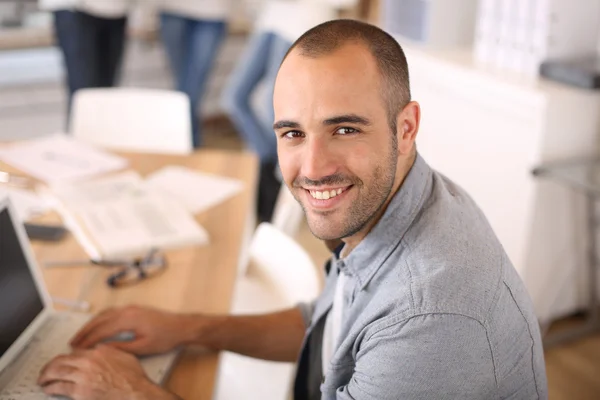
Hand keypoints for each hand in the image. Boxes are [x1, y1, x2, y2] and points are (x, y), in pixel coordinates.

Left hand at [38, 345, 176, 399]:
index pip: (75, 352)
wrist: (135, 392)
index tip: (63, 361)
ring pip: (57, 372)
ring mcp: (83, 376)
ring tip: (42, 379)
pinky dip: (51, 388)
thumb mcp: (125, 356)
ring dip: (46, 376)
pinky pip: (59, 387)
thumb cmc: (133, 378)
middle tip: (46, 370)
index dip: (66, 357)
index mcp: (99, 352)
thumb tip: (102, 349)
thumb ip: (110, 351)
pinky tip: (48, 389)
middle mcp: (89, 361)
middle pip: (61, 360)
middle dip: (50, 365)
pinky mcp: (80, 391)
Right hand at [70, 305, 191, 354]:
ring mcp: (131, 307)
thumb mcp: (142, 347)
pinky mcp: (134, 308)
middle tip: (72, 342)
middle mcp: (127, 310)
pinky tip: (97, 325)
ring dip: (91, 324)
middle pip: (99, 320)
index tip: (77, 349)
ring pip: (104, 314)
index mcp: (128, 319)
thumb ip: (121, 347)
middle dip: (84, 331)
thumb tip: (103, 349)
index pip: (101, 330)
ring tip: (81, 336)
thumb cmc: (166, 337)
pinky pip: (111, 312)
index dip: (87, 340)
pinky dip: (100, 319)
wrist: (182, 326)